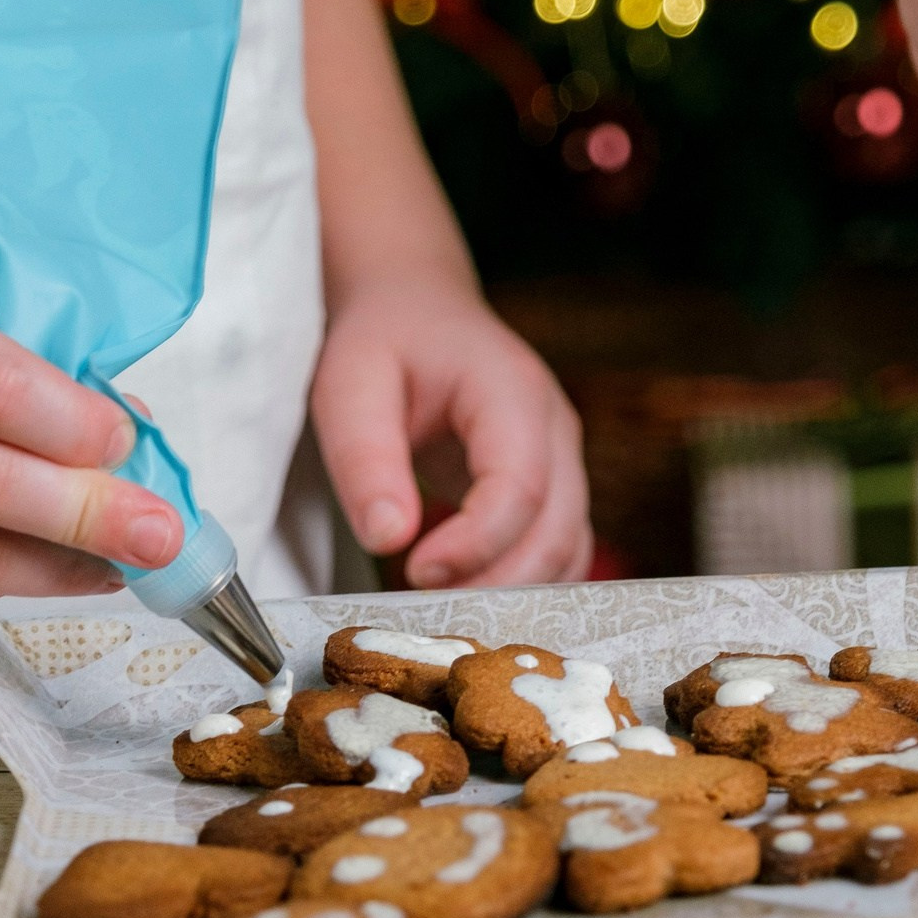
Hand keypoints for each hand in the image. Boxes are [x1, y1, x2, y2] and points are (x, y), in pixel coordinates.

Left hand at [308, 278, 591, 589]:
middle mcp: (556, 429)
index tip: (414, 569)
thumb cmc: (383, 341)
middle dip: (495, 583)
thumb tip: (390, 539)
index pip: (520, 487)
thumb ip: (366, 459)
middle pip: (557, 531)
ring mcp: (564, 462)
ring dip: (511, 592)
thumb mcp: (349, 384)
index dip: (475, 543)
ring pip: (568, 551)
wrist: (416, 309)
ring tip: (440, 608)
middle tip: (423, 607)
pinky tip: (464, 596)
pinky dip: (521, 586)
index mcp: (512, 392)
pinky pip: (558, 554)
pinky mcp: (553, 490)